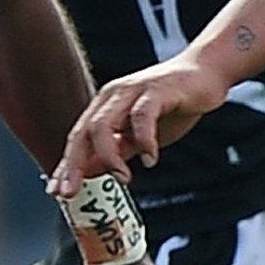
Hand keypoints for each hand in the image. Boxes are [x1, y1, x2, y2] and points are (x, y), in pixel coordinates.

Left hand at [49, 53, 228, 195]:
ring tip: (124, 178)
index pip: (78, 138)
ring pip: (104, 124)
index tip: (57, 192)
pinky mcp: (157, 89)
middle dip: (74, 164)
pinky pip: (141, 116)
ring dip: (109, 156)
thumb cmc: (173, 105)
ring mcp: (133, 91)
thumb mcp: (140, 134)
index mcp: (106, 106)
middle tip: (71, 192)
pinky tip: (152, 159)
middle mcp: (113, 96)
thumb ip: (118, 150)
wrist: (207, 73)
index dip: (67, 166)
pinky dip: (144, 140)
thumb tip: (91, 173)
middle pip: (83, 132)